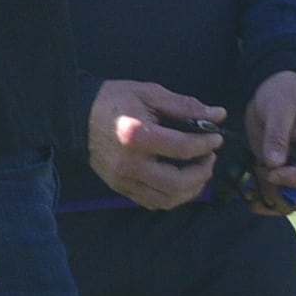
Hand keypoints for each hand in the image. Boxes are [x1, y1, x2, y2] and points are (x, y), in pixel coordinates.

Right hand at [87, 79, 224, 212]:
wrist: (77, 114)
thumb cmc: (115, 100)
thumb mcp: (150, 94)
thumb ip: (185, 106)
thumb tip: (218, 114)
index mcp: (136, 136)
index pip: (182, 148)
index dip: (207, 145)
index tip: (216, 138)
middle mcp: (128, 164)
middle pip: (177, 182)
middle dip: (203, 172)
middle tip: (209, 157)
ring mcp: (122, 179)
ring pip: (167, 199)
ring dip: (191, 188)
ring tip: (198, 169)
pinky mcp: (118, 187)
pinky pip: (153, 202)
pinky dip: (173, 196)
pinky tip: (180, 180)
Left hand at [238, 71, 295, 215]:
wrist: (277, 88)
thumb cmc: (283, 93)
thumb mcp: (279, 109)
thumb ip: (277, 136)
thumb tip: (274, 164)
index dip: (294, 179)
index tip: (270, 173)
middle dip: (282, 196)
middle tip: (260, 180)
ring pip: (290, 201)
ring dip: (269, 200)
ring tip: (249, 188)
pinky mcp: (280, 171)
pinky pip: (275, 196)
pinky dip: (261, 198)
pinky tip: (247, 190)